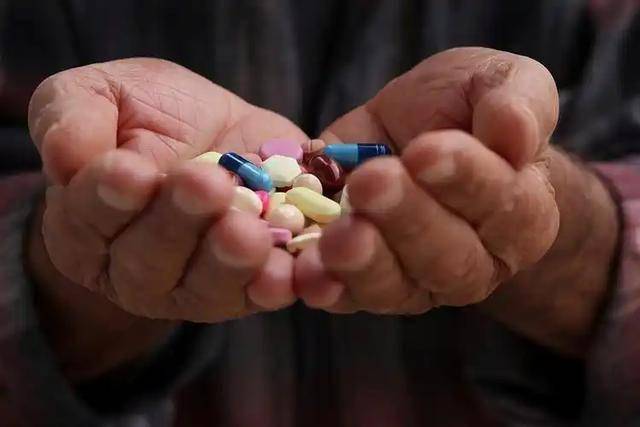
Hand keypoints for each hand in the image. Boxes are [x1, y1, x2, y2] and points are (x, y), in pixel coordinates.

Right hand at [27, 58, 305, 376]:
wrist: (219, 132)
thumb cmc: (150, 114)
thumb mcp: (104, 94)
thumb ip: (72, 117)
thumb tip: (65, 159)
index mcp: (85, 223)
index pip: (88, 218)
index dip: (108, 198)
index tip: (132, 171)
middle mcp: (132, 268)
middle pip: (148, 261)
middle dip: (177, 224)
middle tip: (205, 185)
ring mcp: (192, 286)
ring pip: (204, 286)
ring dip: (226, 261)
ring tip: (247, 231)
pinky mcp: (244, 289)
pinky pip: (257, 296)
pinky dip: (273, 286)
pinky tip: (286, 274)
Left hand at [295, 48, 616, 353]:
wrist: (412, 126)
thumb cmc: (465, 107)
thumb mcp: (500, 82)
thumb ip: (518, 103)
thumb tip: (516, 132)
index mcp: (521, 213)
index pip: (504, 206)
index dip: (467, 180)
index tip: (426, 151)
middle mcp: (473, 260)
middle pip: (447, 258)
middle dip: (407, 219)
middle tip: (372, 182)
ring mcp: (415, 279)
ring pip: (396, 287)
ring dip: (365, 262)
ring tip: (337, 235)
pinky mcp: (363, 279)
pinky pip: (347, 294)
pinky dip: (325, 286)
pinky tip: (306, 272)